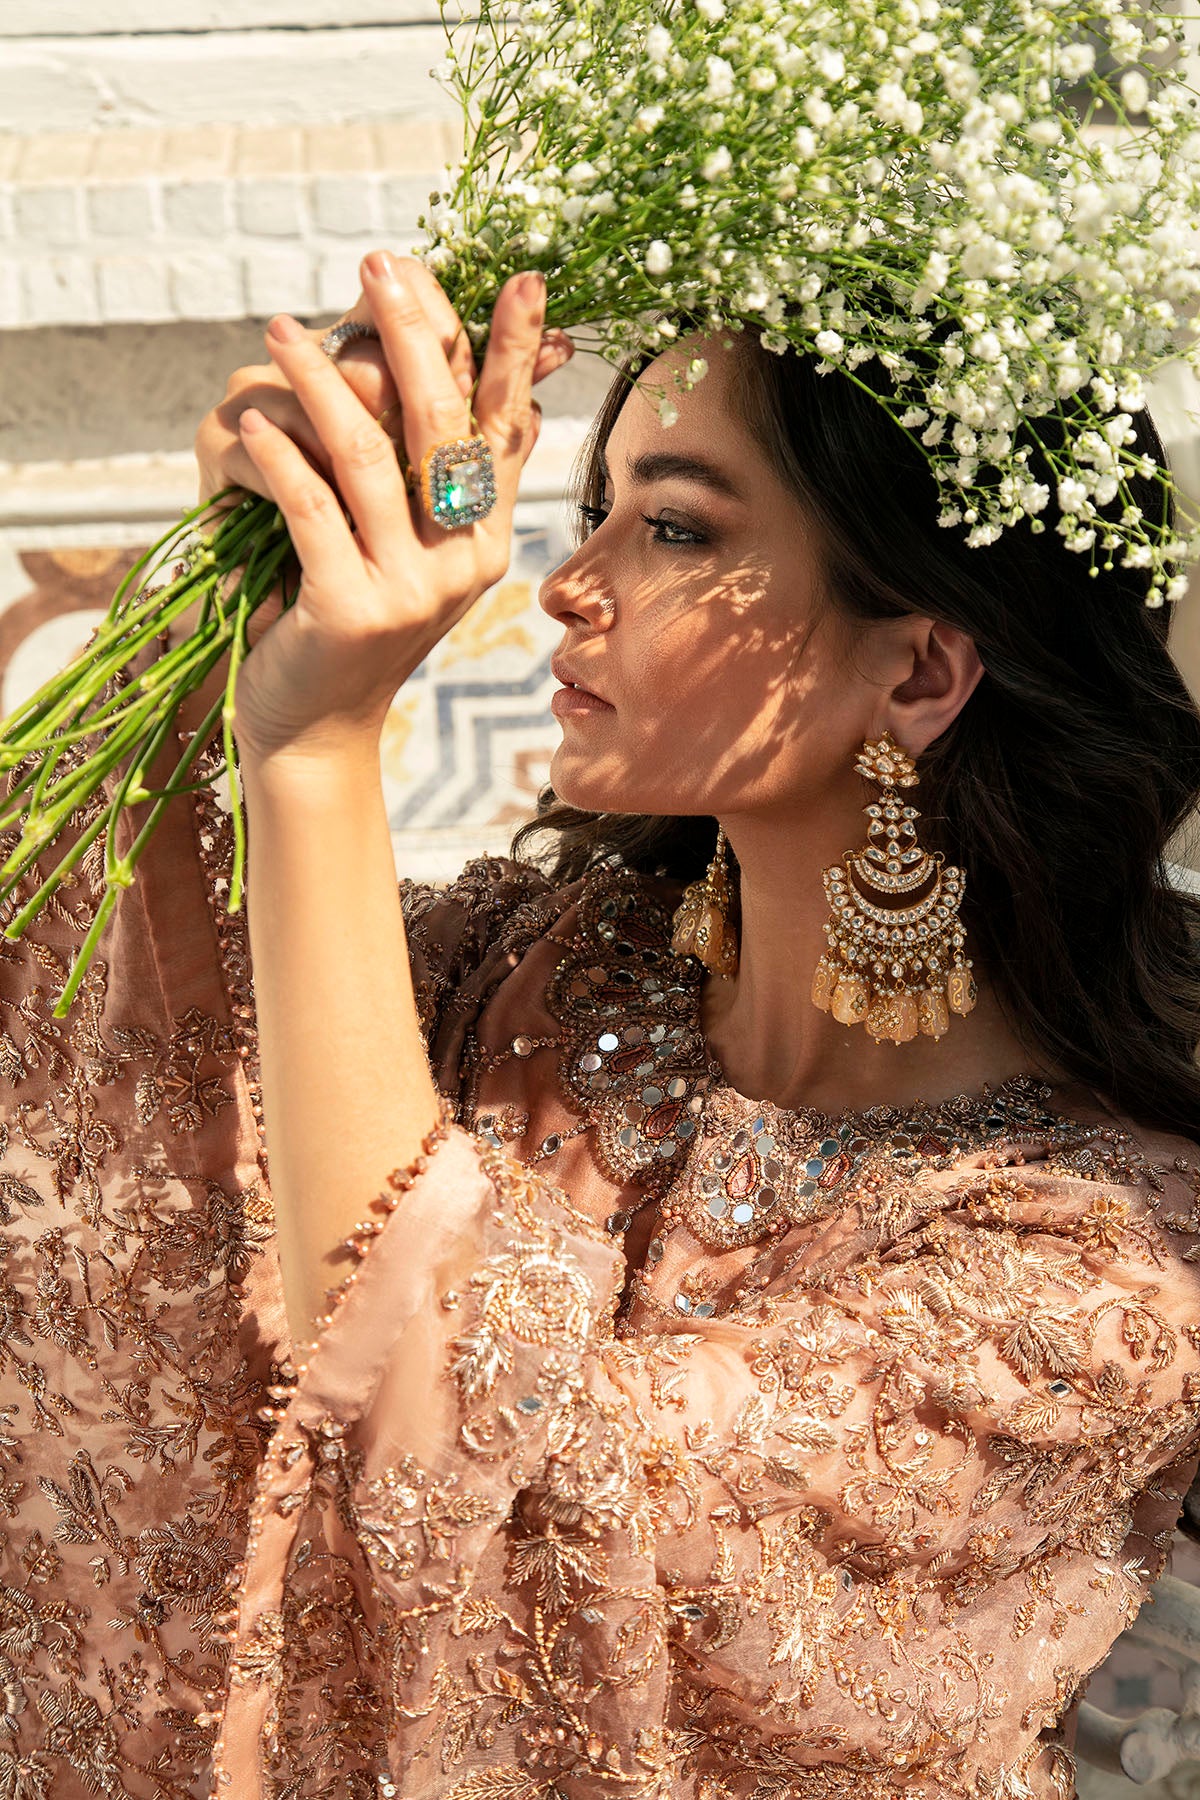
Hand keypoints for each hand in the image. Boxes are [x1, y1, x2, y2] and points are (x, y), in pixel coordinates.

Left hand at [223, 253, 552, 766]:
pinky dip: (279, 456)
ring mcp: (412, 589)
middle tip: (378, 264)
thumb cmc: (352, 622)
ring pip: (370, 455)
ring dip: (322, 381)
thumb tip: (507, 394)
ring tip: (280, 330)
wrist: (315, 729)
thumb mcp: (415, 550)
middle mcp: (464, 561)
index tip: (523, 277)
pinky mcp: (352, 609)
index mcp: (485, 538)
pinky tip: (251, 418)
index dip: (516, 353)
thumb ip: (449, 481)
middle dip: (413, 335)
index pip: (507, 428)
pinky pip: (313, 509)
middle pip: (443, 424)